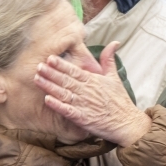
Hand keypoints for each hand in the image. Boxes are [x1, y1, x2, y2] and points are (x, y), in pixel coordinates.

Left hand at [35, 41, 152, 147]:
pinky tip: (47, 100)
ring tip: (37, 79)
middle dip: (51, 73)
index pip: (74, 70)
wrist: (128, 123)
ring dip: (50, 86)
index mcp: (94, 81)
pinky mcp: (84, 119)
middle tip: (37, 66)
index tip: (49, 58)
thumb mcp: (115, 78)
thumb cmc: (121, 101)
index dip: (61, 64)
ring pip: (64, 93)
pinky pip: (68, 111)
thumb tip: (114, 42)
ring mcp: (85, 105)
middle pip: (66, 80)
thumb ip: (109, 60)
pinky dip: (58, 106)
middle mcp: (87, 91)